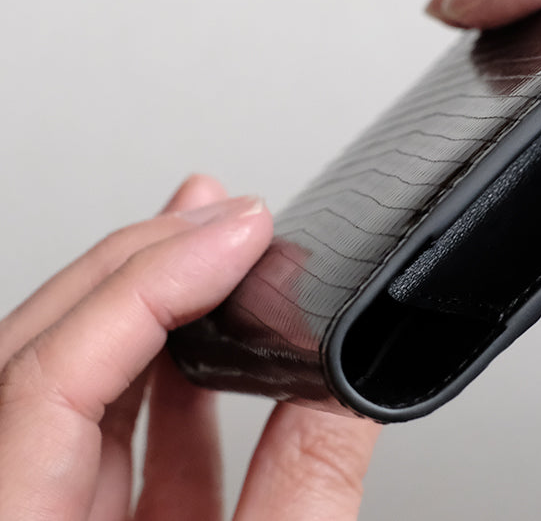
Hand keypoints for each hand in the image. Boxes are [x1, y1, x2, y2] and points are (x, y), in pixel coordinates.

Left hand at [0, 175, 379, 520]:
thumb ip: (303, 488)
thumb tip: (340, 384)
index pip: (48, 381)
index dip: (148, 287)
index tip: (238, 240)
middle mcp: (18, 518)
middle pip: (39, 357)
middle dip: (134, 265)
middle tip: (216, 217)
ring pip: (67, 383)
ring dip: (147, 303)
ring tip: (215, 246)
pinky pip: (110, 440)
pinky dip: (168, 382)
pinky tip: (221, 344)